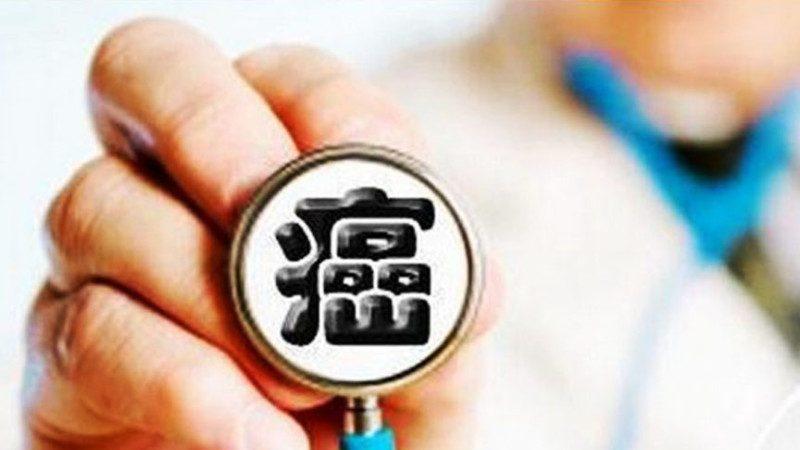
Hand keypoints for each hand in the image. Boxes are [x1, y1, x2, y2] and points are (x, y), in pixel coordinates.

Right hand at [24, 18, 499, 449]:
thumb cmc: (367, 422)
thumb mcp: (427, 365)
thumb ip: (447, 316)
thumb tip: (470, 290)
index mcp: (271, 168)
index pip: (279, 76)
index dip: (324, 105)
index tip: (374, 173)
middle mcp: (176, 193)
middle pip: (143, 71)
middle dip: (212, 128)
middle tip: (275, 215)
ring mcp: (106, 269)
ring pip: (98, 206)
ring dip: (212, 291)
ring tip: (299, 385)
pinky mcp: (65, 365)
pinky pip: (90, 336)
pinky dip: (185, 385)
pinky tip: (257, 438)